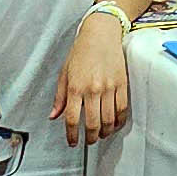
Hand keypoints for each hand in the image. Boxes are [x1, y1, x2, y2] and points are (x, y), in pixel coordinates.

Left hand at [59, 12, 134, 141]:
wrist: (101, 33)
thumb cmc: (82, 51)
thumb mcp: (65, 73)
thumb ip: (60, 97)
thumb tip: (54, 115)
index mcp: (75, 87)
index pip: (72, 119)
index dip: (72, 135)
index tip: (73, 141)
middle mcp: (92, 89)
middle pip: (92, 123)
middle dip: (90, 138)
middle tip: (89, 141)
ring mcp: (109, 87)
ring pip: (108, 119)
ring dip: (104, 132)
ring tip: (101, 135)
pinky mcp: (122, 84)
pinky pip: (122, 109)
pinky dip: (118, 121)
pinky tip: (114, 124)